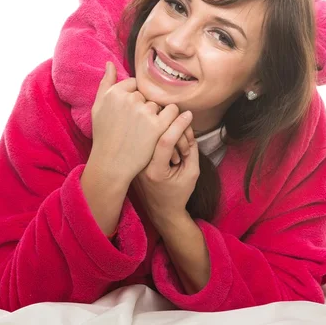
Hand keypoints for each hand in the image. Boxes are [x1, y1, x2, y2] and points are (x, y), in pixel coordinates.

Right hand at [90, 62, 180, 185]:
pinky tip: (168, 125)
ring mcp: (144, 112)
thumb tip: (110, 63)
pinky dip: (173, 118)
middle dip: (144, 107)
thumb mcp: (98, 107)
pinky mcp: (157, 126)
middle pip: (146, 95)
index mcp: (115, 93)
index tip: (130, 113)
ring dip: (157, 114)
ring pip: (158, 104)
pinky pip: (172, 112)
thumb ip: (105, 83)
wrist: (112, 163)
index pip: (134, 85)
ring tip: (148, 130)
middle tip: (137, 125)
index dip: (133, 98)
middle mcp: (130, 99)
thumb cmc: (104, 135)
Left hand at [133, 111, 199, 227]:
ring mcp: (135, 160)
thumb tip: (186, 124)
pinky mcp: (133, 155)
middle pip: (157, 132)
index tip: (189, 114)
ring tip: (177, 154)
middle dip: (176, 130)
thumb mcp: (192, 173)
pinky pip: (146, 137)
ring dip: (168, 133)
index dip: (179, 125)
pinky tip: (169, 150)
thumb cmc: (179, 193)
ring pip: (150, 132)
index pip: (166, 140)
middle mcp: (140, 164)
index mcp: (155, 172)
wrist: (161, 210)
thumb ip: (192, 148)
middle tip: (186, 146)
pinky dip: (160, 135)